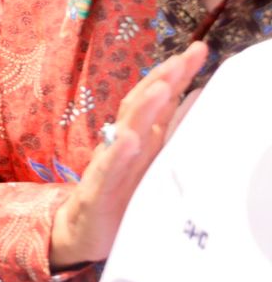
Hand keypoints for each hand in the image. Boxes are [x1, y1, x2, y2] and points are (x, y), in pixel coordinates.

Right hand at [50, 41, 207, 267]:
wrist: (81, 231)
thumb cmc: (120, 194)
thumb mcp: (151, 160)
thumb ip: (171, 129)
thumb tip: (199, 97)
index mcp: (139, 137)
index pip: (158, 99)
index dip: (176, 73)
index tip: (198, 49)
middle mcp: (122, 145)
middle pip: (141, 106)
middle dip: (163, 80)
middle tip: (184, 57)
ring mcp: (108, 165)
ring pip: (125, 132)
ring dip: (143, 109)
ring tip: (161, 88)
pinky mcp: (97, 190)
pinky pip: (107, 170)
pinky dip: (118, 153)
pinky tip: (129, 139)